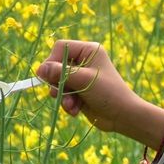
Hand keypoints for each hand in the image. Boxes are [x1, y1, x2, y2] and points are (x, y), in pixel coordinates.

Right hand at [35, 39, 163, 143]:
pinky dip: (67, 103)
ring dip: (62, 95)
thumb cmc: (108, 93)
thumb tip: (40, 69)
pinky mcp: (80, 92)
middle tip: (57, 92)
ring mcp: (82, 77)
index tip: (47, 76)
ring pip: (59, 82)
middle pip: (57, 66)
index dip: (52, 60)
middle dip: (57, 82)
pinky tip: (75, 111)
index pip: (60, 48)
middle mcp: (84, 61)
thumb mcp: (83, 80)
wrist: (123, 116)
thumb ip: (61, 73)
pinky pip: (64, 94)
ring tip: (70, 105)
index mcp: (89, 50)